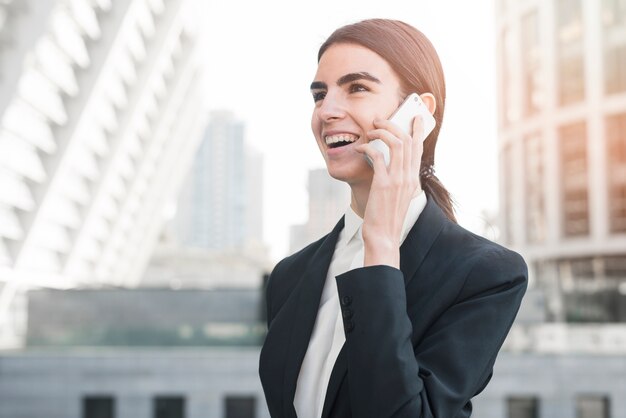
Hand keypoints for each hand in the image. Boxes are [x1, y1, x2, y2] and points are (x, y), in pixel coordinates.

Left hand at [355, 115, 424, 267]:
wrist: (384, 236)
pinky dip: (368, 147)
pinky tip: (360, 148)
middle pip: (407, 140)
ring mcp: (397, 180)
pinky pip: (377, 157)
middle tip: (380, 120)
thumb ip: (398, 179)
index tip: (415, 118)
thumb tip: (389, 163)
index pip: (418, 148)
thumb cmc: (387, 216)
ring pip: (396, 144)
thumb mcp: (399, 196)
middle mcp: (408, 177)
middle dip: (393, 124)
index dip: (417, 130)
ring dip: (381, 132)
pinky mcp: (383, 184)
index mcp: (413, 179)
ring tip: (370, 130)